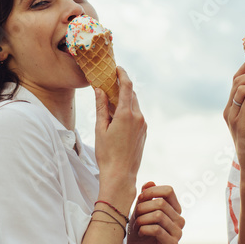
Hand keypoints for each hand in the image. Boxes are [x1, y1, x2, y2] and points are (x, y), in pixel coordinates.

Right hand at [94, 67, 145, 209]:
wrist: (121, 175)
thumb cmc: (107, 154)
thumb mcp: (100, 128)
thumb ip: (101, 107)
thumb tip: (99, 89)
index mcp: (126, 114)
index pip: (127, 86)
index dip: (122, 75)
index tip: (117, 68)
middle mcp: (138, 117)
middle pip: (132, 94)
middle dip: (122, 87)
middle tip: (110, 83)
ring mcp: (143, 125)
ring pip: (135, 105)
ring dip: (125, 100)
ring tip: (111, 100)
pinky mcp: (144, 132)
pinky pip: (137, 116)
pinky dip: (129, 110)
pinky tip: (118, 116)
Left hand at [125, 182, 183, 243]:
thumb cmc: (138, 230)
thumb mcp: (140, 210)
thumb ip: (146, 197)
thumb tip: (150, 182)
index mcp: (175, 210)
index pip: (168, 191)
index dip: (152, 191)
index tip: (139, 198)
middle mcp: (180, 220)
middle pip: (161, 203)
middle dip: (142, 208)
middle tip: (135, 216)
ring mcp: (178, 233)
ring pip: (158, 215)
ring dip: (142, 219)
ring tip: (136, 225)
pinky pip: (157, 229)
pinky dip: (144, 229)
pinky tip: (140, 232)